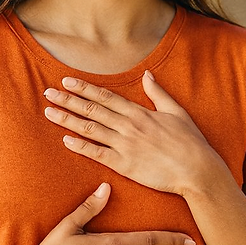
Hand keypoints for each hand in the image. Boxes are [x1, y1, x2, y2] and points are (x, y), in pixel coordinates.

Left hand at [42, 71, 223, 196]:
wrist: (197, 169)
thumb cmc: (190, 142)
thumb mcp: (176, 111)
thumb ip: (158, 93)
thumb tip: (148, 75)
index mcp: (139, 112)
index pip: (105, 96)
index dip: (84, 88)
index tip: (67, 81)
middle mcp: (129, 125)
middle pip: (92, 109)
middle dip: (68, 100)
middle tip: (48, 92)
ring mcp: (125, 145)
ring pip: (90, 129)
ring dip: (68, 119)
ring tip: (49, 112)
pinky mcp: (124, 164)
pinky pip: (97, 153)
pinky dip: (80, 146)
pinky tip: (65, 140)